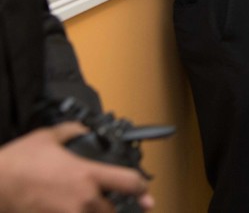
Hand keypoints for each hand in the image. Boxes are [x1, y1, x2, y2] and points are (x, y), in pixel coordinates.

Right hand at [0, 123, 153, 212]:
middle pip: (114, 211)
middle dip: (115, 209)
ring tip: (92, 210)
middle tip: (112, 205)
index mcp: (87, 174)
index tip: (145, 194)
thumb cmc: (17, 163)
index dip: (142, 189)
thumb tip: (82, 130)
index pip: (130, 183)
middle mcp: (83, 199)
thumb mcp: (47, 137)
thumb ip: (71, 132)